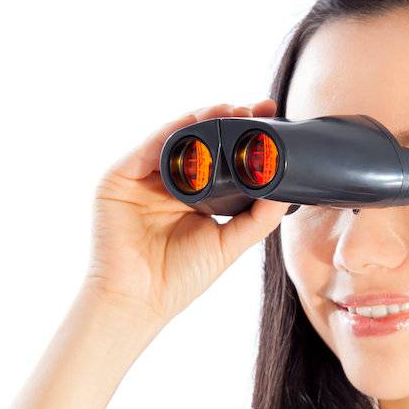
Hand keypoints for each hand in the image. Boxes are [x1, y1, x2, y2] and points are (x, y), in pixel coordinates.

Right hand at [84, 96, 291, 326]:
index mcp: (196, 195)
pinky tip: (196, 122)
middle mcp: (170, 180)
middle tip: (257, 109)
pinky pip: (151, 145)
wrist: (139, 299)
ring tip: (233, 110)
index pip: (223, 156)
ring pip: (177, 136)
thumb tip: (288, 190)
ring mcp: (144, 176)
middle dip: (231, 119)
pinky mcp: (120, 176)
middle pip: (202, 139)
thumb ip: (258, 218)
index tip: (273, 118)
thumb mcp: (229, 244)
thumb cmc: (179, 278)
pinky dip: (174, 131)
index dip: (247, 136)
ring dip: (205, 118)